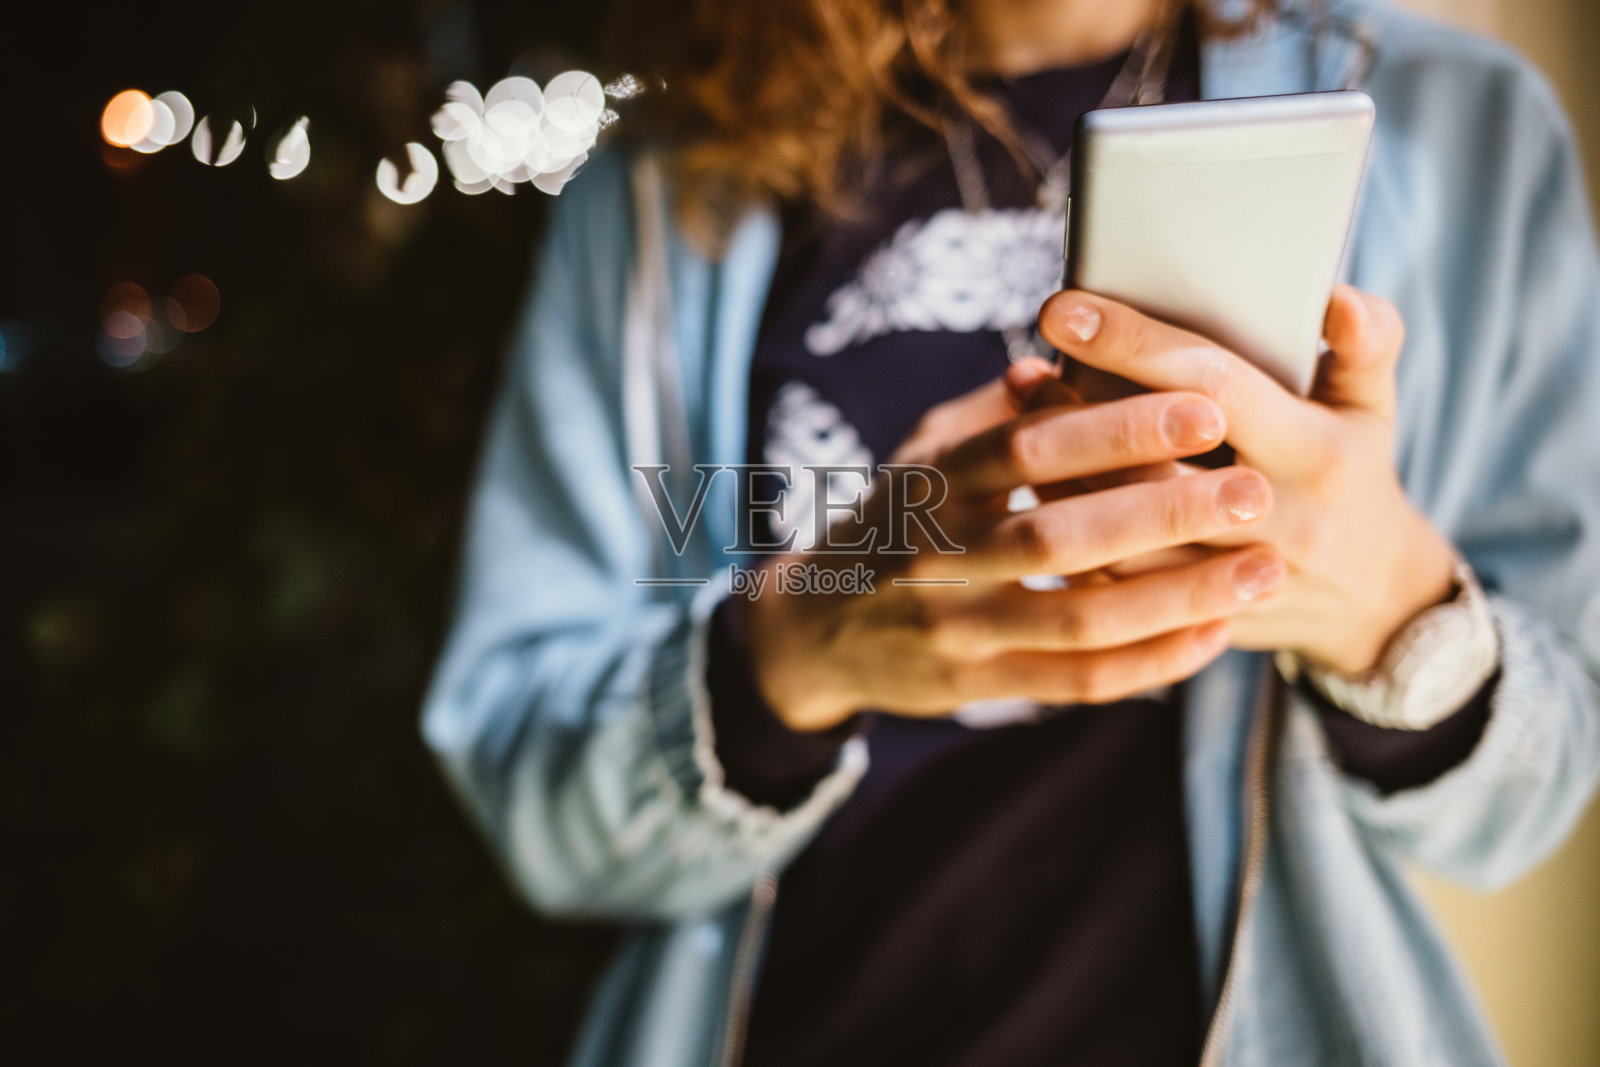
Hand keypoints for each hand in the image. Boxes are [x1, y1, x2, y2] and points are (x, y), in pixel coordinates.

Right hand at [740, 367, 1284, 731]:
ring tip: (1263, 568)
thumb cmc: (895, 521)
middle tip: (1253, 490)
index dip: (1114, 428)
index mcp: (931, 482)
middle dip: (1163, 511)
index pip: (1025, 447)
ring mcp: (954, 629)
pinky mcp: (975, 687)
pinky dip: (1150, 662)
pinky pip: (1075, 681)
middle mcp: (937, 556)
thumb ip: (1000, 415)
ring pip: (1076, 617)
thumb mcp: (924, 452)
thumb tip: (1078, 358)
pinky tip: (1214, 635)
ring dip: (1178, 596)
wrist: (814, 629)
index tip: (1204, 404)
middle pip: (1056, 533)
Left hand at [1038, 284, 1456, 673]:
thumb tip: (1338, 299)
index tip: (1067, 311)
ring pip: (1118, 535)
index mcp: (1317, 456)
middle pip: (1151, 468)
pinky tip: (1030, 475)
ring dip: (1057, 474)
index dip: (1135, 346)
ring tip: (1022, 410)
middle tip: (1026, 370)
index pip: (1215, 388)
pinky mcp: (1189, 617)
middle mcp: (1276, 523)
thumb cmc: (1354, 477)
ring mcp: (1227, 580)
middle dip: (1079, 416)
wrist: (1372, 602)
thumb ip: (1366, 344)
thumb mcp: (1374, 408)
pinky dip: (1066, 523)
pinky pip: (1108, 578)